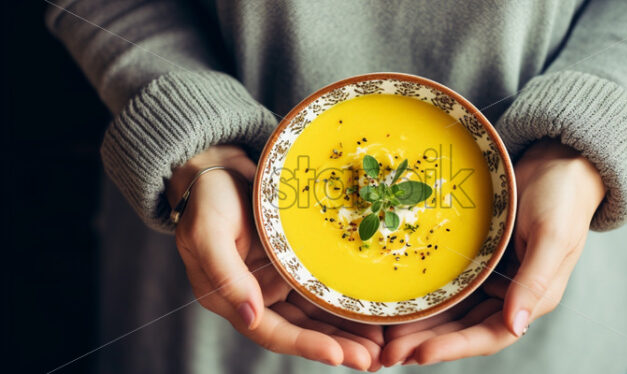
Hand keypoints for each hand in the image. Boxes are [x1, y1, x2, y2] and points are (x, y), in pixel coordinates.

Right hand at [167, 145, 383, 370]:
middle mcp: (258, 296)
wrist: (220, 168)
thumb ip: (226, 276)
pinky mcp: (297, 264)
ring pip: (318, 314)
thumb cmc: (208, 199)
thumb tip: (250, 317)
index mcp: (232, 299)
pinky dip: (345, 302)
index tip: (340, 355)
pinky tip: (372, 310)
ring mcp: (279, 281)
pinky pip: (324, 288)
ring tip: (382, 345)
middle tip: (374, 359)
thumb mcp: (208, 233)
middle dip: (338, 347)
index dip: (307, 345)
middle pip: (303, 330)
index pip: (274, 332)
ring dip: (348, 332)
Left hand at [381, 138, 604, 365]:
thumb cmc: (562, 197)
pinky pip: (448, 284)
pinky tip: (400, 303)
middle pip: (464, 329)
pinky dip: (426, 297)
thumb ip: (534, 282)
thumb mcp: (552, 236)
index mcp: (533, 297)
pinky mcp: (477, 259)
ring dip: (421, 327)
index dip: (455, 347)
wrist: (556, 162)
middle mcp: (510, 294)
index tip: (420, 354)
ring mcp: (491, 278)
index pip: (490, 334)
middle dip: (427, 343)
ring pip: (451, 311)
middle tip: (389, 354)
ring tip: (386, 339)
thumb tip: (516, 327)